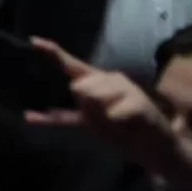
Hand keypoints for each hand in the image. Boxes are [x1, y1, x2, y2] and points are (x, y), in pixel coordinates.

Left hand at [25, 40, 191, 190]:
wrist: (157, 149)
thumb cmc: (123, 133)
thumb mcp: (89, 125)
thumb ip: (67, 117)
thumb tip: (64, 98)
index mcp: (96, 82)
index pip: (71, 65)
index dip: (53, 52)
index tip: (34, 41)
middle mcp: (109, 79)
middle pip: (79, 88)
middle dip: (87, 110)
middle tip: (108, 121)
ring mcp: (126, 88)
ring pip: (95, 100)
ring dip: (103, 120)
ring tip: (120, 124)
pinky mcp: (140, 103)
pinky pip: (113, 114)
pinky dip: (116, 124)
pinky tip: (126, 125)